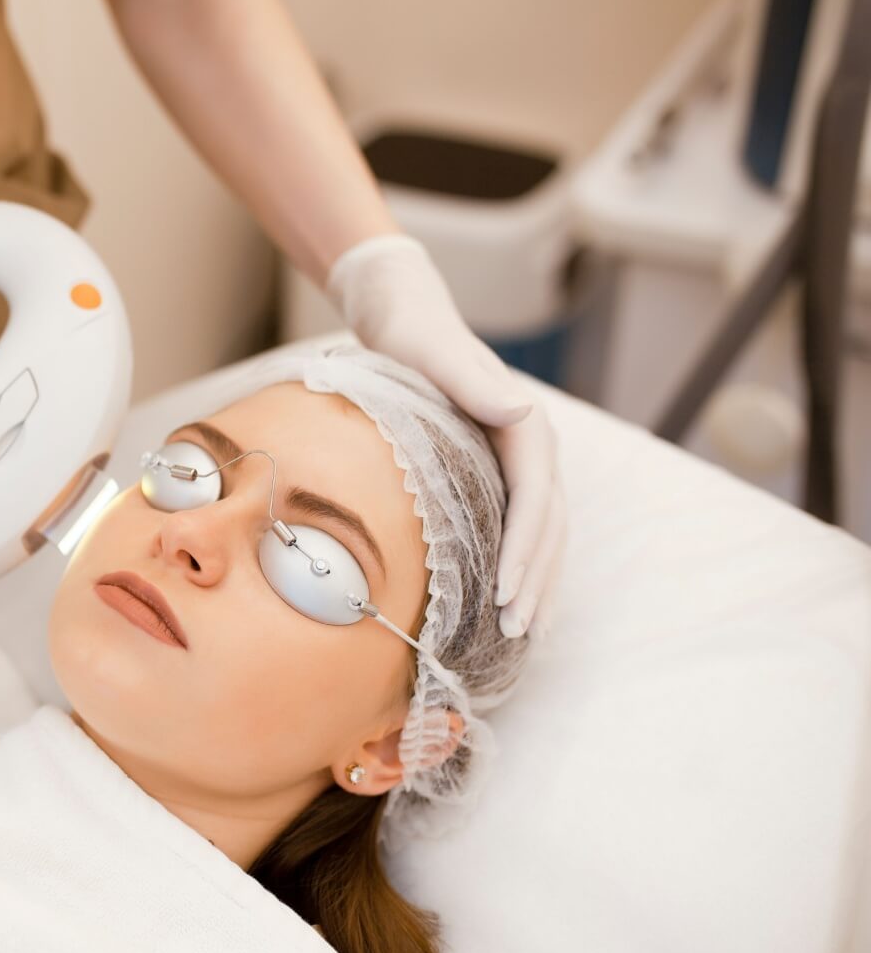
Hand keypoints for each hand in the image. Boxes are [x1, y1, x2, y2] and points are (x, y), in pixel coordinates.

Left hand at [326, 234, 563, 638]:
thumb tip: (519, 411)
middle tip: (516, 631)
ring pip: (544, 534)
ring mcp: (521, 463)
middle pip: (547, 526)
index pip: (535, 500)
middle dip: (535, 580)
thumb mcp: (434, 353)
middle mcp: (533, 447)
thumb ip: (472, 382)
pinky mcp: (500, 474)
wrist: (405, 318)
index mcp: (522, 426)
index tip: (507, 594)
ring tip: (524, 633)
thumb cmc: (412, 338)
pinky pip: (523, 529)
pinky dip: (524, 569)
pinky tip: (513, 604)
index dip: (525, 550)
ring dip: (538, 583)